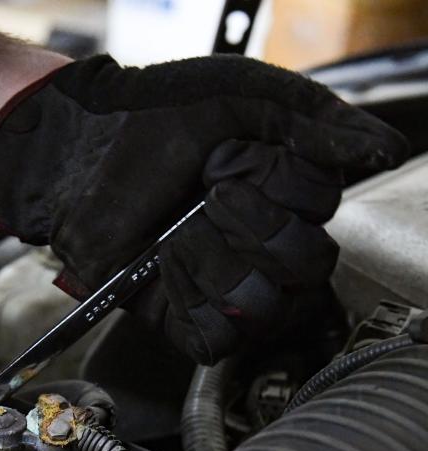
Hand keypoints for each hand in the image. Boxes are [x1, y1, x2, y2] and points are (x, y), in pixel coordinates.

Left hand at [0, 55, 408, 363]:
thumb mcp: (242, 98)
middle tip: (206, 193)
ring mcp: (228, 287)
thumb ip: (313, 122)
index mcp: (289, 195)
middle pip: (308, 265)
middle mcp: (268, 247)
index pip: (323, 209)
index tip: (231, 155)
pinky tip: (159, 264)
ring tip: (174, 230)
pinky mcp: (185, 319)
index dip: (278, 183)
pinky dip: (187, 298)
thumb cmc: (155, 119)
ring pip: (264, 305)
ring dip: (212, 257)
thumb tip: (379, 151)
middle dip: (252, 223)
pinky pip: (214, 338)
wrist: (84, 153)